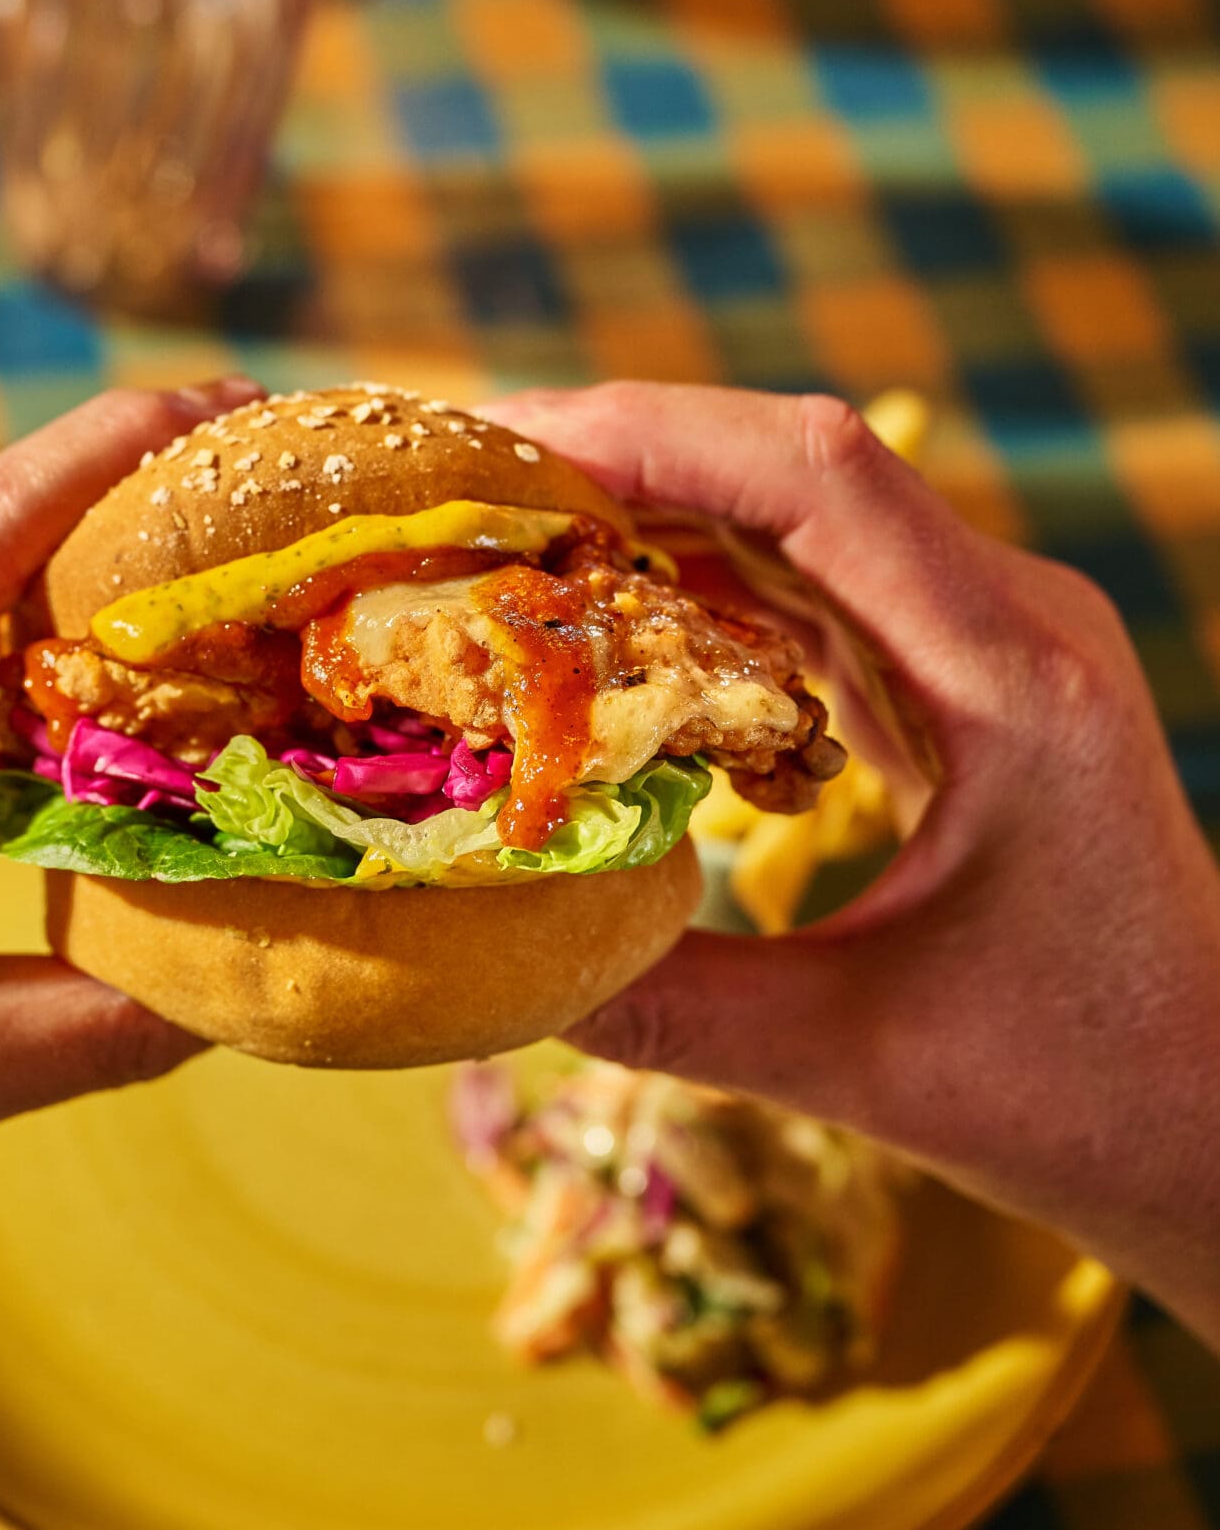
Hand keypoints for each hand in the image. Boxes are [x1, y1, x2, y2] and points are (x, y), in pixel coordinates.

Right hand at [495, 381, 1219, 1348]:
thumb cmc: (1082, 1096)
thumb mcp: (855, 1060)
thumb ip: (660, 1006)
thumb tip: (464, 959)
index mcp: (1013, 679)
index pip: (820, 477)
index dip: (649, 433)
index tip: (495, 448)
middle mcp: (1010, 623)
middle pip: (794, 466)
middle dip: (615, 455)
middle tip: (448, 488)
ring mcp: (991, 642)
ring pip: (796, 518)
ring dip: (645, 512)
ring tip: (488, 537)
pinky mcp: (962, 682)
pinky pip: (812, 591)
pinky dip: (693, 587)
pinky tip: (590, 621)